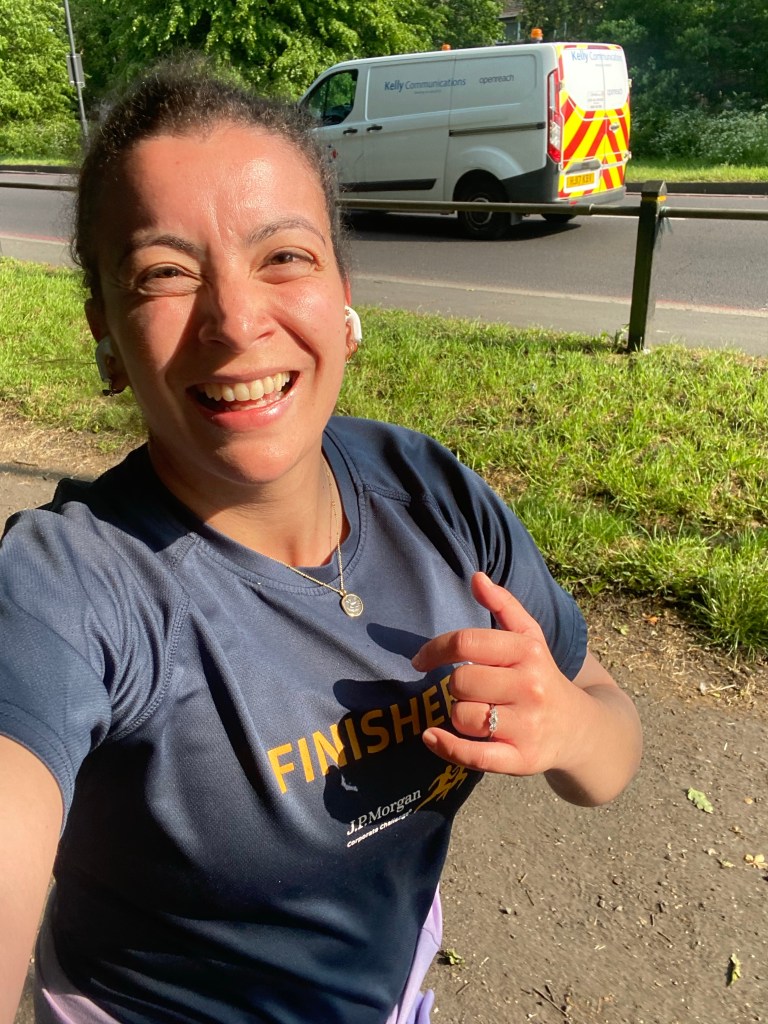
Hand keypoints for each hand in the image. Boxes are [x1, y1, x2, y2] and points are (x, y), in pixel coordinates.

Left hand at [412, 572, 588, 776]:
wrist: (581, 729)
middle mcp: (530, 687)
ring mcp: (527, 725)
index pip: (466, 643)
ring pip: (463, 717)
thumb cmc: (542, 677)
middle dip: (455, 686)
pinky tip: (432, 737)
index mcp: (528, 652)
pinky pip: (473, 756)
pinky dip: (446, 747)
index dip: (435, 649)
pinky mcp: (523, 759)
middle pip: (460, 682)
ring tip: (475, 713)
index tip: (421, 660)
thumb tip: (476, 577)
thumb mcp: (530, 638)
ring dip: (458, 715)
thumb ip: (504, 605)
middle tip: (469, 690)